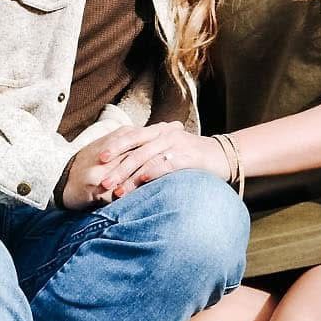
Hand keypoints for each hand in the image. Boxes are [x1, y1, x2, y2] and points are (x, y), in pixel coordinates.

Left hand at [70, 121, 227, 203]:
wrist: (224, 155)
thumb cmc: (194, 157)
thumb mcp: (170, 150)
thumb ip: (151, 155)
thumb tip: (128, 170)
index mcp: (157, 130)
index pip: (130, 137)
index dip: (112, 148)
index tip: (96, 162)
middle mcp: (164, 133)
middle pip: (133, 147)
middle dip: (115, 165)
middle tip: (100, 181)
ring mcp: (175, 144)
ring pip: (145, 158)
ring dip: (128, 175)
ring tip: (116, 190)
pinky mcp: (187, 156)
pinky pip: (165, 164)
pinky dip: (151, 172)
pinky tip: (141, 181)